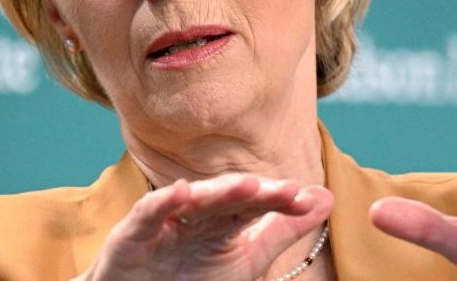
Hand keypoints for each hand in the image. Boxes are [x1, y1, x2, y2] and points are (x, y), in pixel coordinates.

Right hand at [82, 173, 332, 280]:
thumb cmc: (192, 279)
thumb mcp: (247, 260)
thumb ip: (283, 231)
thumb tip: (326, 196)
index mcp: (223, 217)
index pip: (255, 204)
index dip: (280, 199)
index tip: (308, 198)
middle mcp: (195, 213)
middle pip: (227, 197)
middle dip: (256, 193)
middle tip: (287, 191)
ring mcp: (163, 222)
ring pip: (193, 201)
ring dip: (218, 192)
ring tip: (249, 186)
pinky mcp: (131, 235)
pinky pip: (148, 214)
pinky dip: (163, 202)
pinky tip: (182, 192)